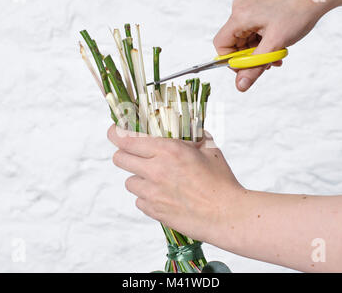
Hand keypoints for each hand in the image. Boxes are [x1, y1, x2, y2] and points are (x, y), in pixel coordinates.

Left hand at [107, 124, 244, 242]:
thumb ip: (194, 135)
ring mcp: (152, 193)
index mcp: (168, 150)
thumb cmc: (221, 182)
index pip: (125, 139)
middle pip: (119, 159)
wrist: (227, 215)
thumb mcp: (209, 149)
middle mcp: (155, 170)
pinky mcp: (154, 211)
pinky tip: (164, 196)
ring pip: (129, 182)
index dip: (115, 133)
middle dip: (124, 154)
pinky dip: (147, 197)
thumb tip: (186, 127)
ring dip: (139, 178)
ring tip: (157, 180)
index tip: (115, 131)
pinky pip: (139, 201)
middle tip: (136, 155)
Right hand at [214, 0, 337, 91]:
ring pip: (245, 38)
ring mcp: (248, 6)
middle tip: (268, 63)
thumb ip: (255, 66)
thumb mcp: (275, 44)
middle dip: (250, 57)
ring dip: (259, 50)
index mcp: (240, 16)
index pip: (221, 45)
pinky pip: (253, 29)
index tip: (249, 67)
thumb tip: (240, 85)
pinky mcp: (257, 6)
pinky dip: (263, 40)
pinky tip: (277, 44)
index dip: (232, 60)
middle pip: (234, 42)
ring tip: (277, 54)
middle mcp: (240, 8)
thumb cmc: (298, 12)